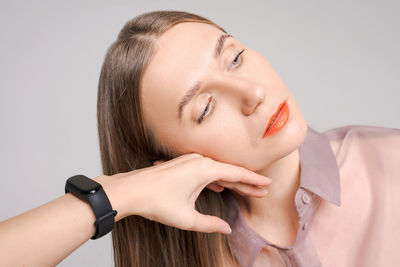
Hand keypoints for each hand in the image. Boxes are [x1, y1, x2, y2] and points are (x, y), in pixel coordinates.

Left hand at [103, 153, 271, 234]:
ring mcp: (190, 161)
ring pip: (217, 171)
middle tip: (263, 190)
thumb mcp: (186, 218)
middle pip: (229, 172)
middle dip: (247, 182)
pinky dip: (216, 179)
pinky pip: (206, 170)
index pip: (237, 174)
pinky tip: (220, 186)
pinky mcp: (182, 164)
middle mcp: (199, 161)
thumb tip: (226, 228)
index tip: (268, 183)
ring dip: (231, 181)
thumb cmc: (157, 202)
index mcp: (205, 170)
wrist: (131, 190)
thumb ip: (209, 224)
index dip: (254, 180)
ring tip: (245, 190)